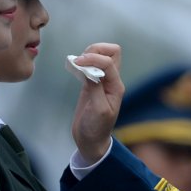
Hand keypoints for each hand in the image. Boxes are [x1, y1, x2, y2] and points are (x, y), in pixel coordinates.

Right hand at [71, 43, 124, 163]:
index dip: (93, 58)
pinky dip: (82, 62)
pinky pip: (90, 65)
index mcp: (116, 86)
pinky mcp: (91, 84)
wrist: (91, 140)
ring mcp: (101, 81)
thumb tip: (89, 70)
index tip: (78, 63)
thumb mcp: (98, 110)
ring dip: (89, 54)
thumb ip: (96, 88)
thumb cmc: (96, 128)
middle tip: (81, 60)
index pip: (108, 62)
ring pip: (101, 56)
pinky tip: (74, 68)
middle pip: (112, 52)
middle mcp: (111, 81)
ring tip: (76, 63)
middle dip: (95, 50)